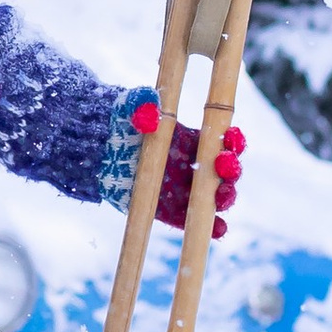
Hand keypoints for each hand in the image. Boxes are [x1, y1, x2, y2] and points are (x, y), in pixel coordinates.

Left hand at [134, 102, 244, 238]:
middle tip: (225, 168)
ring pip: (214, 196)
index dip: (233, 141)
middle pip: (225, 170)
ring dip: (225, 197)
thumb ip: (142, 104)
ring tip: (222, 196)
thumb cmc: (121, 123)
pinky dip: (211, 227)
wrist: (98, 149)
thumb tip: (149, 103)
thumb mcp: (131, 107)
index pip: (223, 142)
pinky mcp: (170, 210)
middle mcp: (193, 165)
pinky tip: (218, 228)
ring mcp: (183, 188)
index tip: (231, 139)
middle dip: (231, 170)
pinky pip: (193, 219)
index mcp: (192, 140)